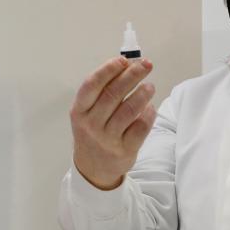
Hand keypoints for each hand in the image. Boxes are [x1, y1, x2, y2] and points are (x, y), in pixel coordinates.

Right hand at [70, 57, 155, 190]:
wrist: (92, 170)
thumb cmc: (92, 133)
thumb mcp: (87, 114)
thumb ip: (102, 92)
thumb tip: (127, 65)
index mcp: (79, 111)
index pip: (92, 85)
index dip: (108, 70)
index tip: (123, 60)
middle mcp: (90, 124)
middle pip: (113, 94)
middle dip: (132, 75)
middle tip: (146, 65)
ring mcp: (107, 139)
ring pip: (129, 110)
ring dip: (143, 94)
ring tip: (150, 86)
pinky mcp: (124, 150)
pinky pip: (140, 127)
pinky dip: (149, 114)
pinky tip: (150, 108)